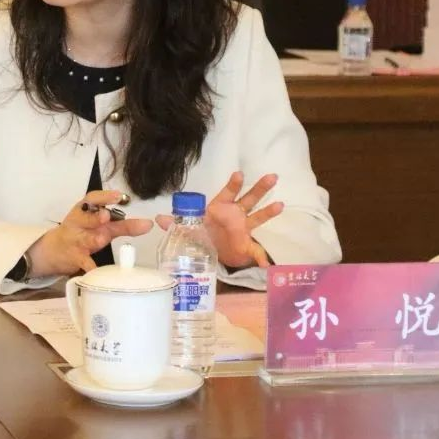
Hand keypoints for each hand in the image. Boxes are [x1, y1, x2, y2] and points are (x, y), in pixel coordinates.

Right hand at [28, 189, 152, 276]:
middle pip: (87, 218)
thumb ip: (125, 225)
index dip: (104, 197)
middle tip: (106, 216)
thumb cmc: (83, 232)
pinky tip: (95, 272)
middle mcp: (79, 222)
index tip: (119, 196)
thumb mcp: (102, 226)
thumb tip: (149, 224)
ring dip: (93, 239)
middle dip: (96, 218)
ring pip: (85, 239)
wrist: (54, 250)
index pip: (92, 199)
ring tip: (101, 238)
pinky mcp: (75, 258)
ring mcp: (75, 240)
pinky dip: (90, 267)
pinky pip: (83, 262)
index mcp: (85, 210)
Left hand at [156, 171, 282, 269]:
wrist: (209, 247)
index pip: (229, 192)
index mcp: (221, 206)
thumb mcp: (186, 228)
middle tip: (272, 176)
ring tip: (281, 204)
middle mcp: (235, 213)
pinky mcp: (245, 242)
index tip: (240, 174)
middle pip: (250, 198)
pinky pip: (254, 249)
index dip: (234, 184)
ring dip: (269, 210)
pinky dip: (260, 257)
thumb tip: (157, 219)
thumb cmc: (201, 231)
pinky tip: (268, 264)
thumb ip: (175, 223)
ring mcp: (243, 226)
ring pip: (258, 215)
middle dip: (260, 188)